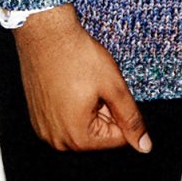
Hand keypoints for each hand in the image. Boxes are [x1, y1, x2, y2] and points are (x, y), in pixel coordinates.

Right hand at [12, 6, 151, 152]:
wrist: (45, 34)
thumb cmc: (78, 56)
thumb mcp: (114, 87)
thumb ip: (131, 119)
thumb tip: (144, 146)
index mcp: (77, 138)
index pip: (117, 138)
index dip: (120, 110)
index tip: (107, 89)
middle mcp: (56, 140)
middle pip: (98, 135)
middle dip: (103, 111)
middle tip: (93, 84)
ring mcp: (43, 130)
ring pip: (82, 126)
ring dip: (88, 108)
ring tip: (80, 82)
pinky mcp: (37, 118)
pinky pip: (64, 119)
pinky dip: (71, 105)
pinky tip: (67, 83)